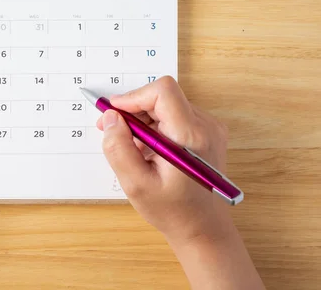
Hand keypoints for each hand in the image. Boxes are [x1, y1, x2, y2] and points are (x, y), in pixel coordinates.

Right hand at [97, 76, 264, 288]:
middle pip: (162, 97)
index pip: (162, 91)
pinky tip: (147, 150)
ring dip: (142, 120)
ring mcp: (209, 128)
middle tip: (112, 131)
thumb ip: (118, 148)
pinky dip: (155, 126)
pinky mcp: (206, 133)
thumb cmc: (172, 210)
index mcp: (190, 136)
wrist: (203, 228)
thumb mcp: (135, 183)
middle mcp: (205, 126)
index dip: (133, 97)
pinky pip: (174, 116)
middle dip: (133, 109)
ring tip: (132, 147)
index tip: (114, 113)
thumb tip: (110, 117)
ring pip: (166, 105)